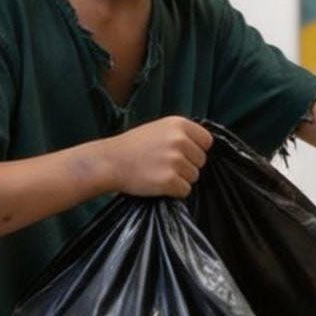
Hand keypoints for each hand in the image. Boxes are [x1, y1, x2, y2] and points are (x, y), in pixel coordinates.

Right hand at [99, 116, 213, 198]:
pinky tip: (157, 183)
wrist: (108, 162)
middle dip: (187, 166)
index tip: (182, 154)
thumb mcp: (159, 129)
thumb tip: (204, 148)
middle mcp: (179, 140)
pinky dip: (174, 191)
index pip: (207, 141)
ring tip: (158, 172)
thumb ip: (182, 135)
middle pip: (201, 161)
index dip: (196, 150)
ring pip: (194, 177)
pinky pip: (185, 191)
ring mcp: (174, 160)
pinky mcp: (169, 180)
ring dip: (180, 179)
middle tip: (164, 165)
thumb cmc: (134, 147)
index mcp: (179, 124)